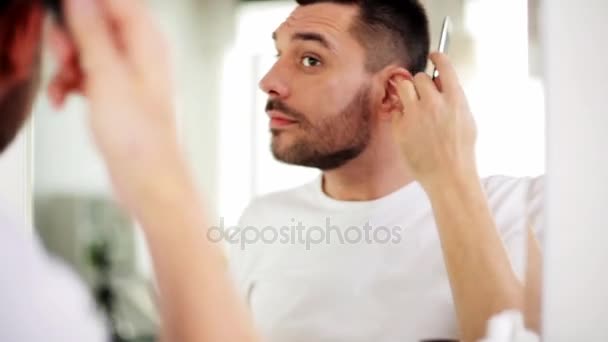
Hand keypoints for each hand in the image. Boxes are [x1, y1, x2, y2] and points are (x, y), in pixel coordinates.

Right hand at [49, 0, 183, 212]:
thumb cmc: (142, 139)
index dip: (87, 4)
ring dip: (67, 64)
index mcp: (148, 42)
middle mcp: (141, 55)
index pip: (117, 2)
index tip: (66, 16)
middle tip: (65, 57)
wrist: (148, 180)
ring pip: (88, 50)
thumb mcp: (108, 77)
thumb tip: (82, 0)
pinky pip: (87, 75)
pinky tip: (62, 99)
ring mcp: (128, 76)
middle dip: (72, 37)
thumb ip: (92, 32)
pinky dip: (71, 84)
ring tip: (65, 84)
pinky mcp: (117, 95)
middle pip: (97, 23)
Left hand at [391, 52, 477, 189]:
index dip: (438, 58)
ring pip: (404, 87)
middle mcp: (434, 103)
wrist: (448, 175)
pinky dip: (401, 115)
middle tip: (423, 96)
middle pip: (420, 77)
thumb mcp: (467, 120)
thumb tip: (443, 84)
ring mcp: (415, 114)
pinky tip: (410, 128)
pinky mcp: (400, 126)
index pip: (444, 66)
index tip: (434, 55)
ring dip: (407, 93)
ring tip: (413, 107)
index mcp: (454, 99)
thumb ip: (454, 99)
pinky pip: (397, 110)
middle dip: (421, 84)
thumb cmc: (460, 151)